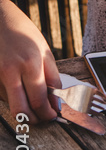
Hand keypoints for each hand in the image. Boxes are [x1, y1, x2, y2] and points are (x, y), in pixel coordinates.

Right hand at [0, 0, 61, 122]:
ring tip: (30, 105)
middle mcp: (12, 70)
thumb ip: (50, 74)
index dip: (48, 112)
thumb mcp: (42, 47)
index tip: (52, 115)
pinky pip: (0, 95)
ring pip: (10, 105)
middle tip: (41, 118)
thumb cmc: (20, 30)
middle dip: (34, 119)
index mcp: (31, 62)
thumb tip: (56, 98)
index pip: (41, 98)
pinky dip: (10, 97)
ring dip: (22, 109)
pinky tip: (15, 87)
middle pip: (23, 109)